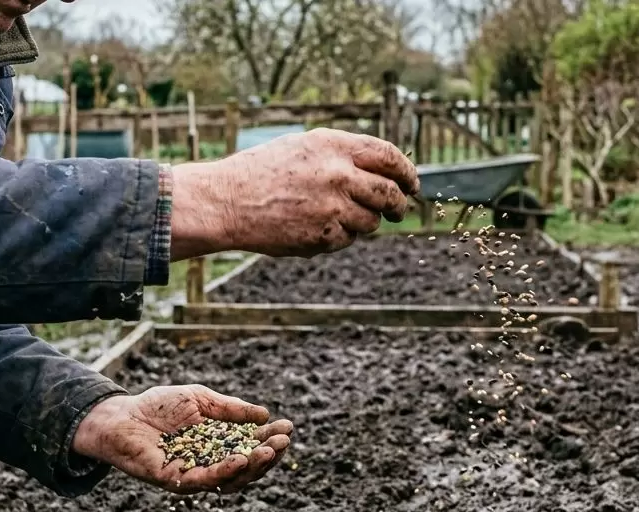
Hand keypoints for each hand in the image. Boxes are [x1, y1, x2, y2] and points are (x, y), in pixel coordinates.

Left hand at [71, 385, 292, 494]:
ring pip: (232, 479)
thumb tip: (263, 415)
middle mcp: (210, 463)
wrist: (121, 415)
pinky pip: (205, 480)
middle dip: (268, 455)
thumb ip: (229, 409)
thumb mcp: (200, 400)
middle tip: (283, 441)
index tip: (287, 428)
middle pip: (248, 467)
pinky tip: (241, 459)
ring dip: (253, 466)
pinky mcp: (177, 480)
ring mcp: (195, 474)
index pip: (251, 446)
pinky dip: (225, 471)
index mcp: (218, 444)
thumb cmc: (158, 406)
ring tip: (268, 451)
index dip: (270, 439)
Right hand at [169, 128, 418, 259]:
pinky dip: (339, 237)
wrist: (227, 201)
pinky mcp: (323, 236)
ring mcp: (332, 207)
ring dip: (364, 222)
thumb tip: (383, 171)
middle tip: (398, 209)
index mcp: (333, 145)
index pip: (389, 156)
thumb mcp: (303, 148)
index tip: (412, 184)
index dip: (407, 172)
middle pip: (389, 193)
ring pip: (371, 221)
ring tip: (336, 216)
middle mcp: (338, 173)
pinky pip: (347, 240)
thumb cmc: (262, 173)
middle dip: (399, 204)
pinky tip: (314, 228)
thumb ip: (342, 156)